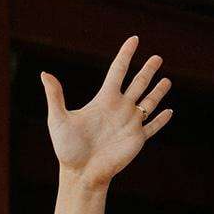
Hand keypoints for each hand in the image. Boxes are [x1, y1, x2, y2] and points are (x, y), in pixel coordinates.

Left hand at [41, 37, 172, 187]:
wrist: (80, 174)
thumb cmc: (67, 149)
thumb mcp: (59, 119)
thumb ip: (55, 96)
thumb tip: (44, 73)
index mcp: (104, 100)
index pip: (118, 71)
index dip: (126, 54)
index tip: (134, 39)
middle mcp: (119, 109)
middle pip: (137, 83)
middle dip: (147, 71)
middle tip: (157, 58)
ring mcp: (129, 124)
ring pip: (148, 102)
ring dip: (158, 91)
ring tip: (167, 81)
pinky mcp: (137, 139)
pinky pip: (152, 127)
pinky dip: (161, 119)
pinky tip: (169, 112)